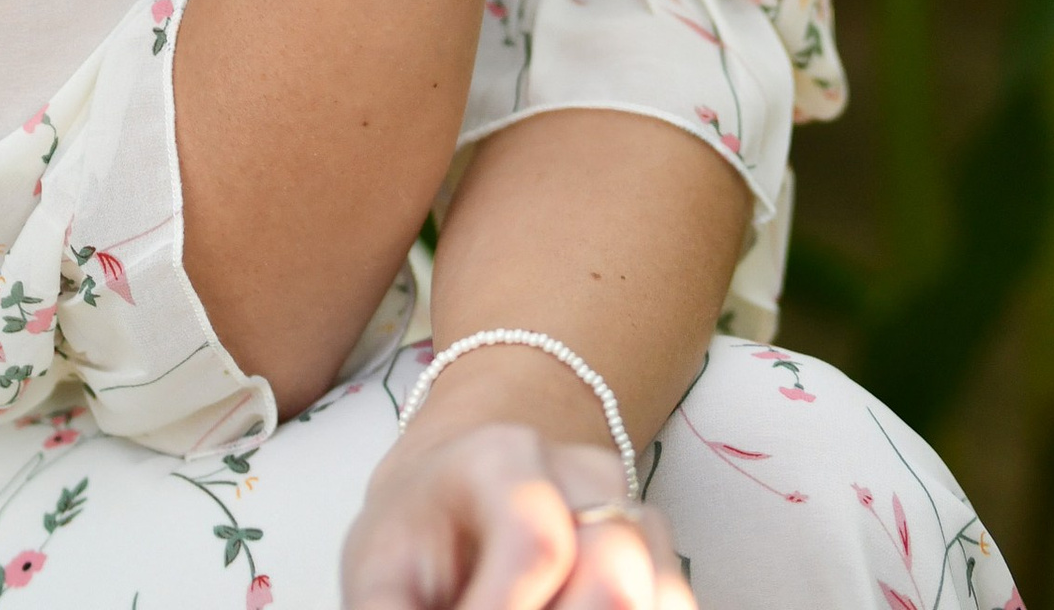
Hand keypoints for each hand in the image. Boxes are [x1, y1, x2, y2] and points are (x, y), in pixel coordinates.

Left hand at [342, 420, 696, 609]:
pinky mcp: (661, 560)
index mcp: (502, 459)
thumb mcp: (380, 570)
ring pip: (660, 591)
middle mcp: (584, 474)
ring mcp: (634, 513)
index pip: (535, 538)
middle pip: (616, 568)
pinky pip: (674, 604)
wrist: (460, 489)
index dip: (505, 609)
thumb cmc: (417, 537)